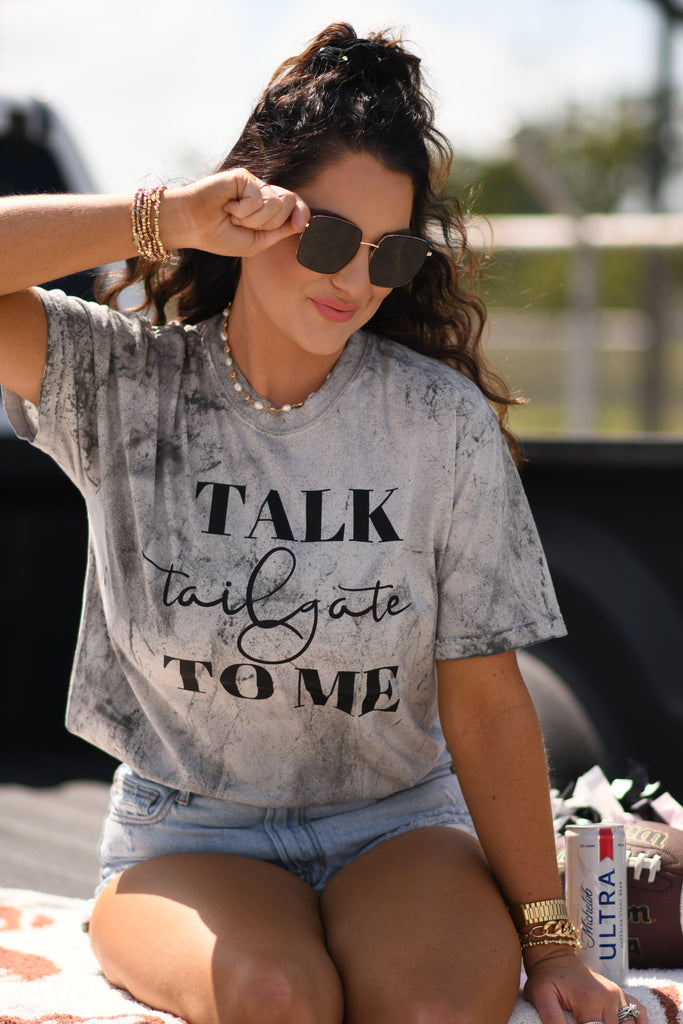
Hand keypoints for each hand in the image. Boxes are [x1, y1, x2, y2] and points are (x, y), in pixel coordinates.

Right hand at [163, 168, 308, 257]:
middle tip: (244, 225)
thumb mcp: (256, 243)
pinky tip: (228, 206)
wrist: (193, 226)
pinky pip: (258, 198)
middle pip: (289, 204)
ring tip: (234, 216)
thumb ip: (279, 232)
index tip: (299, 226)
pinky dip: (243, 210)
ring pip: (276, 203)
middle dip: (269, 223)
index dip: (302, 214)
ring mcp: (253, 184)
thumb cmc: (219, 236)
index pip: (295, 206)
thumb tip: (301, 222)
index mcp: (266, 210)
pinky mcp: (244, 176)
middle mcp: (262, 194)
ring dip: (254, 219)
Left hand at [524, 950, 646, 1023]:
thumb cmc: (546, 977)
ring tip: (600, 1023)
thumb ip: (552, 1019)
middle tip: (584, 1023)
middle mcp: (609, 997)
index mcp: (590, 1000)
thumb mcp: (541, 996)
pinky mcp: (622, 994)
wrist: (555, 956)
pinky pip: (639, 1014)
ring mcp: (618, 994)